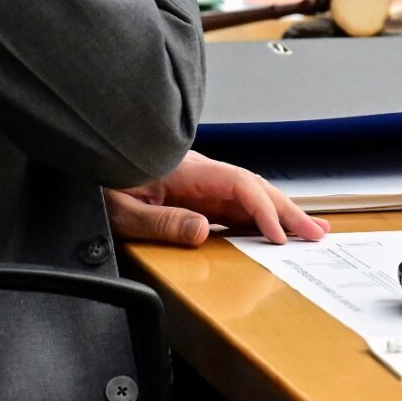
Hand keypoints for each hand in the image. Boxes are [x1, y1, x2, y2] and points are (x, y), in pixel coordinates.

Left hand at [105, 150, 327, 247]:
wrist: (84, 165)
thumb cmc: (99, 183)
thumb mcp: (122, 209)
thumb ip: (162, 220)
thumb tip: (202, 230)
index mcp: (189, 171)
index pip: (240, 184)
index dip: (263, 209)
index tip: (279, 235)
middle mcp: (201, 175)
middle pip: (255, 188)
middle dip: (288, 211)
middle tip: (317, 233)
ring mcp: (200, 184)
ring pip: (250, 195)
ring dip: (281, 213)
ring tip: (310, 230)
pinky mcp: (195, 196)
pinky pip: (235, 206)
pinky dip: (260, 218)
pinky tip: (274, 231)